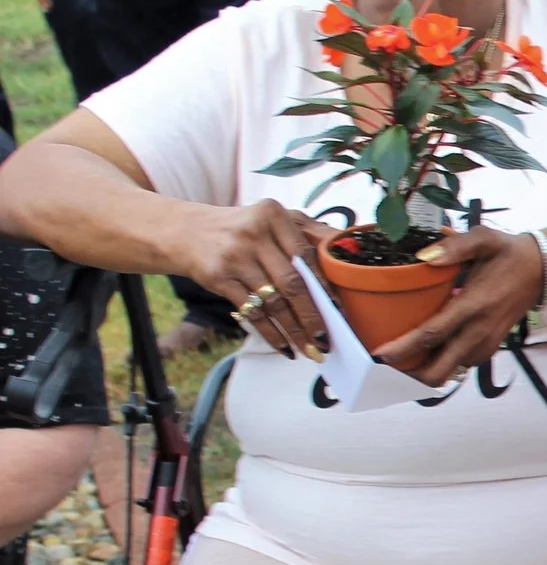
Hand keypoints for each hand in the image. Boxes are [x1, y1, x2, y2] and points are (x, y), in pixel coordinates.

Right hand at [174, 200, 333, 359]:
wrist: (184, 232)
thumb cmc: (242, 229)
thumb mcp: (272, 218)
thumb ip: (308, 230)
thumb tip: (344, 247)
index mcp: (273, 215)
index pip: (306, 255)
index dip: (323, 286)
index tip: (338, 311)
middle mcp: (253, 234)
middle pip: (291, 283)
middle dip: (311, 317)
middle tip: (326, 341)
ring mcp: (233, 257)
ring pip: (272, 302)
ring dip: (293, 331)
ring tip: (309, 349)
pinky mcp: (217, 278)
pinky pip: (251, 312)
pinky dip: (270, 333)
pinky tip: (283, 346)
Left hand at [368, 227, 543, 386]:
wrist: (543, 269)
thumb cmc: (508, 252)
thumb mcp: (484, 239)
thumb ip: (454, 246)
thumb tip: (424, 257)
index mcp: (473, 304)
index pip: (432, 334)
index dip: (404, 348)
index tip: (380, 355)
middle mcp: (480, 330)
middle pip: (441, 369)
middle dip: (412, 376)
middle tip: (388, 367)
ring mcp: (488, 342)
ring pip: (452, 371)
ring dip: (428, 370)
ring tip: (404, 360)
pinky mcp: (492, 346)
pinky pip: (463, 365)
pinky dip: (445, 364)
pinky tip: (430, 353)